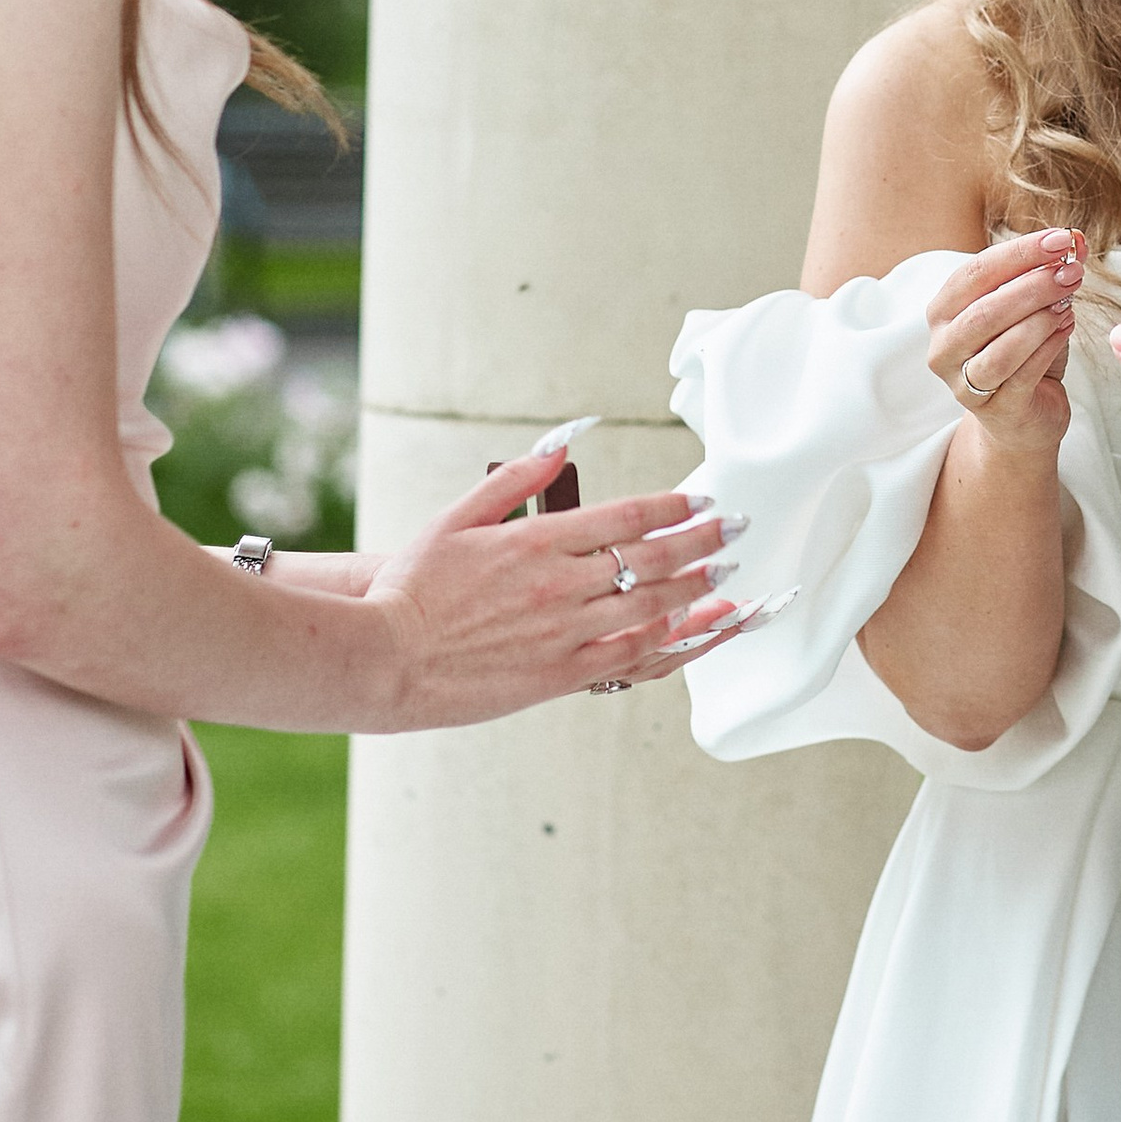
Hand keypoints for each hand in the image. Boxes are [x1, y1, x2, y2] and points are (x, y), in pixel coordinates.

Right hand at [361, 438, 748, 728]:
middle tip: (736, 532)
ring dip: (698, 589)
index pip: (627, 515)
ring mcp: (564, 631)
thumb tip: (562, 446)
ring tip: (728, 578)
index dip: (675, 507)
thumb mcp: (456, 518)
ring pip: (652, 606)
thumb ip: (515, 481)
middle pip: (652, 557)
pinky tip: (693, 631)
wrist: (384, 660)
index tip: (703, 502)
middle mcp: (560, 583)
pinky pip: (631, 656)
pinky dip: (670, 642)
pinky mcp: (559, 674)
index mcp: (537, 540)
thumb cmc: (413, 589)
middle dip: (703, 542)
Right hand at [926, 229, 1085, 454]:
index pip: (975, 273)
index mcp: (944, 311)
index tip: (1060, 239)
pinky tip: (1066, 328)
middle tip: (1072, 272)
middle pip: (984, 311)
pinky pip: (1022, 376)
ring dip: (1040, 319)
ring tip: (1069, 302)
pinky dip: (1048, 347)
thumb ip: (1049, 272)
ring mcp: (964, 383)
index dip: (1019, 253)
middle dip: (1033, 286)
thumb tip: (1078, 239)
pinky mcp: (994, 410)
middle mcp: (944, 347)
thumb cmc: (1024, 354)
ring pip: (1000, 348)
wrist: (1024, 417)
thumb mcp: (1032, 307)